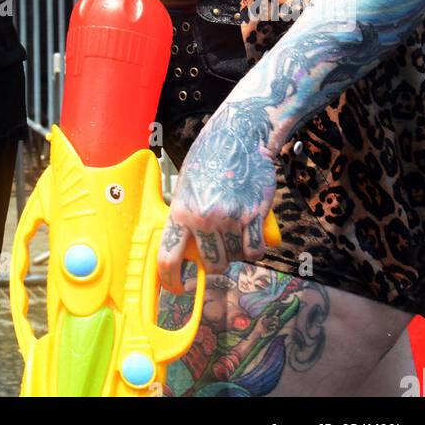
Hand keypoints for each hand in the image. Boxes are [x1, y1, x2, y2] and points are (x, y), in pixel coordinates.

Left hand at [157, 110, 277, 293]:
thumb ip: (185, 215)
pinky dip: (255, 248)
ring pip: (234, 258)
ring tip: (235, 227)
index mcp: (181, 211)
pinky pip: (255, 251)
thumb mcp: (186, 185)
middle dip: (215, 262)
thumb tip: (184, 245)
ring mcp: (230, 219)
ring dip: (236, 251)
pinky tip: (252, 233)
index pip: (168, 258)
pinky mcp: (254, 216)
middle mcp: (204, 219)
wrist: (240, 136)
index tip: (177, 288)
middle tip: (219, 247)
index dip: (171, 281)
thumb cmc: (211, 158)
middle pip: (210, 264)